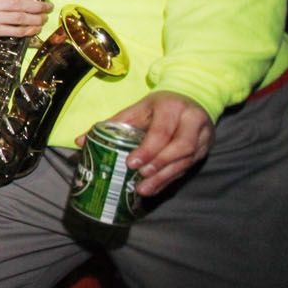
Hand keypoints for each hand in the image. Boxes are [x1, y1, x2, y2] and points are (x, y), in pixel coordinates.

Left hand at [78, 90, 212, 196]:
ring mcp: (203, 135)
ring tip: (144, 189)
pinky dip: (171, 179)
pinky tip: (155, 188)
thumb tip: (80, 141)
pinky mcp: (206, 148)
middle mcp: (192, 120)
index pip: (162, 131)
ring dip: (165, 177)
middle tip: (140, 177)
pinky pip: (189, 167)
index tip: (131, 163)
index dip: (148, 149)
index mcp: (172, 106)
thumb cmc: (157, 106)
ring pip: (187, 160)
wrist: (190, 98)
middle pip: (181, 147)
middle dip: (159, 164)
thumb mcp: (137, 109)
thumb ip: (112, 124)